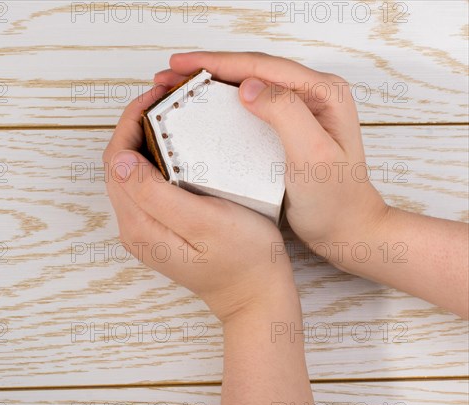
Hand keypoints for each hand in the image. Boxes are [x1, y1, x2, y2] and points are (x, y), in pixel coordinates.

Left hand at [103, 86, 295, 322]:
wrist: (255, 294)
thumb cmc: (241, 258)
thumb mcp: (201, 222)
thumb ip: (154, 194)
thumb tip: (121, 160)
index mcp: (139, 223)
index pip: (116, 159)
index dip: (130, 121)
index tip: (156, 96)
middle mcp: (134, 227)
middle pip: (119, 163)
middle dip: (134, 124)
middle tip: (164, 99)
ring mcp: (146, 229)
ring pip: (131, 172)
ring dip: (143, 139)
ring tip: (170, 115)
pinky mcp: (159, 229)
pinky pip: (145, 184)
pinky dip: (154, 158)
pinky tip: (176, 146)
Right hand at [155, 52, 388, 263]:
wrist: (347, 229)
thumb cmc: (336, 200)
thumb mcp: (313, 156)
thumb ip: (285, 114)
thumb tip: (248, 86)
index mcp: (323, 92)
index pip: (262, 66)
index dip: (217, 62)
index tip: (181, 64)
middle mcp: (313, 94)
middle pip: (253, 70)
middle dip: (208, 68)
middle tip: (170, 73)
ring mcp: (301, 110)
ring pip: (249, 85)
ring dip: (212, 82)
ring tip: (179, 86)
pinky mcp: (288, 128)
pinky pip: (251, 106)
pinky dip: (224, 102)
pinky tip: (204, 106)